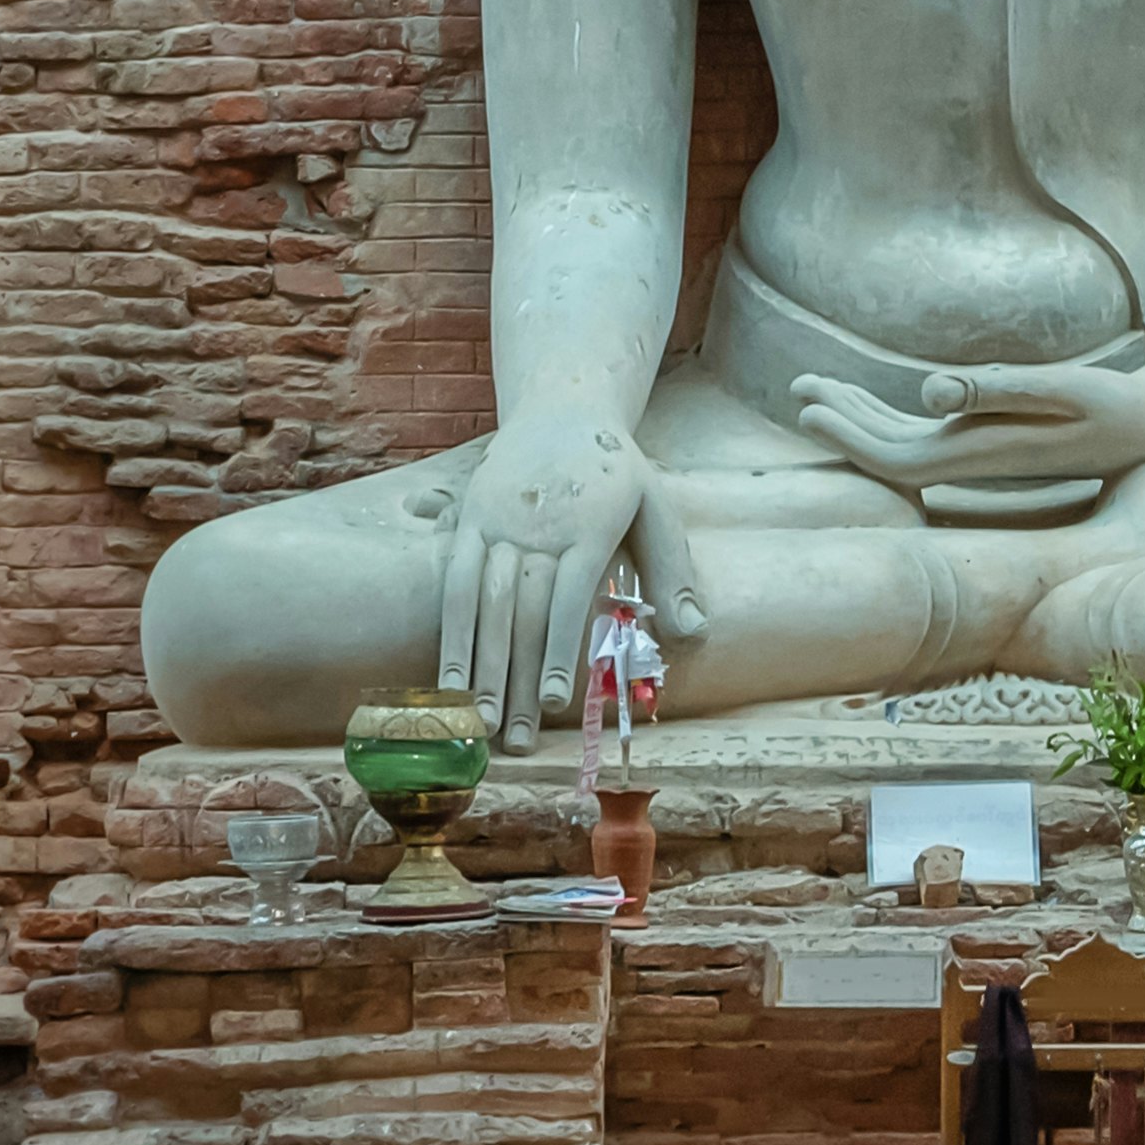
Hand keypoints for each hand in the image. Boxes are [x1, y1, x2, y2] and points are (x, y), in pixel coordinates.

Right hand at [441, 424, 707, 744]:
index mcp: (588, 523)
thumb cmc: (616, 471)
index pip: (569, 594)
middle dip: (518, 676)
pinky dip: (452, 633)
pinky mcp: (469, 521)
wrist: (562, 408)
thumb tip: (694, 632)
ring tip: (481, 719)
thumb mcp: (656, 507)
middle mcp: (538, 524)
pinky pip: (455, 584)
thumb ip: (673, 572)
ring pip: (485, 601)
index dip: (561, 648)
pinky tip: (450, 678)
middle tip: (515, 736)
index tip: (556, 700)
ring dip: (481, 665)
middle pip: (524, 610)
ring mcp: (498, 523)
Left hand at [776, 353, 1144, 526]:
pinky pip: (926, 436)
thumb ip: (997, 390)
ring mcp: (979, 456)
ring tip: (816, 389)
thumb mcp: (1060, 388)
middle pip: (887, 452)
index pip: (895, 456)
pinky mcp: (989, 443)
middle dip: (841, 423)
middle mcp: (971, 464)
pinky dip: (891, 417)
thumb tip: (929, 391)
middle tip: (799, 388)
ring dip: (860, 418)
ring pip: (902, 444)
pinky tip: (874, 402)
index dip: (848, 436)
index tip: (810, 404)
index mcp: (979, 456)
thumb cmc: (1110, 404)